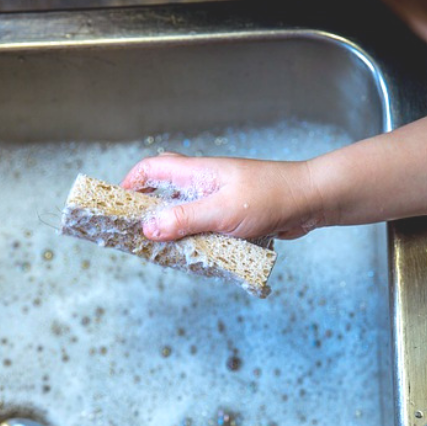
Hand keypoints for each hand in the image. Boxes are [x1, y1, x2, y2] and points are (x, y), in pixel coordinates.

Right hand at [121, 152, 324, 241]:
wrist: (311, 202)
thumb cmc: (272, 198)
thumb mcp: (222, 212)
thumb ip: (184, 220)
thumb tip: (148, 227)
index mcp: (198, 173)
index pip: (152, 169)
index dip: (130, 184)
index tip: (115, 207)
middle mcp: (204, 184)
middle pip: (163, 192)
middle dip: (146, 212)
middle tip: (134, 236)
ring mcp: (217, 200)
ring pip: (182, 214)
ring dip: (171, 231)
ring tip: (160, 252)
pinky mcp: (229, 217)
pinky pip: (202, 228)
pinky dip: (193, 241)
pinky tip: (192, 257)